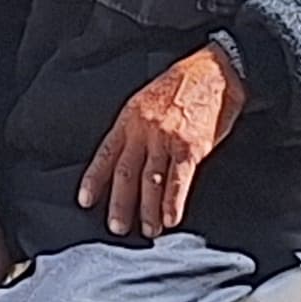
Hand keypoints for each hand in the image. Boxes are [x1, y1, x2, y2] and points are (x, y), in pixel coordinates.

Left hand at [80, 43, 246, 241]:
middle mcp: (144, 130)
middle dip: (120, 203)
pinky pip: (178, 179)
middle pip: (126, 173)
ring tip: (147, 230)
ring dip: (148, 210)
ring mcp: (167, 138)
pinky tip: (171, 218)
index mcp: (130, 118)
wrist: (215, 70)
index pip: (106, 153)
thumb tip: (130, 157)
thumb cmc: (183, 84)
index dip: (95, 179)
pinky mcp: (191, 146)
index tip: (85, 200)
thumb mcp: (147, 99)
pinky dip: (173, 202)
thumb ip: (137, 128)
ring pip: (151, 181)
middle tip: (116, 227)